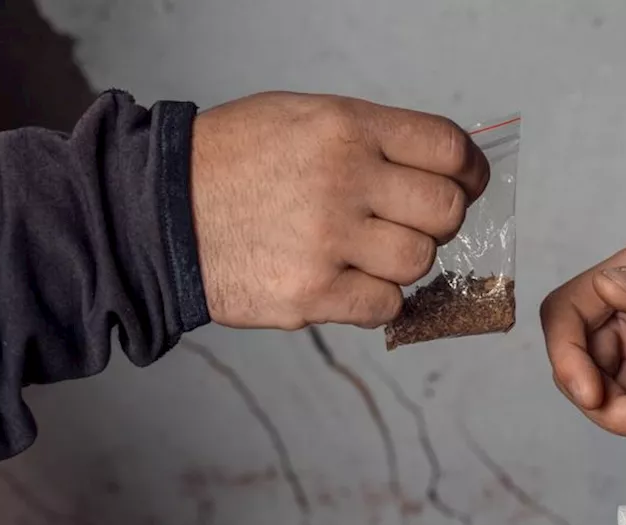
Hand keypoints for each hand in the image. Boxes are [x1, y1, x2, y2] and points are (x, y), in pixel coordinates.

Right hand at [190, 92, 489, 328]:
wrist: (156, 212)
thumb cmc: (233, 162)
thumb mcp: (302, 118)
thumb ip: (373, 139)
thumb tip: (446, 168)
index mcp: (345, 127)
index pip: (447, 148)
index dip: (468, 171)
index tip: (466, 183)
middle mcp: (343, 179)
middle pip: (445, 212)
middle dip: (439, 221)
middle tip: (408, 223)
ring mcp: (327, 240)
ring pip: (418, 262)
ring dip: (402, 261)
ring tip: (362, 250)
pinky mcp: (311, 294)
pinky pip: (385, 305)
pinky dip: (375, 299)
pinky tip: (346, 281)